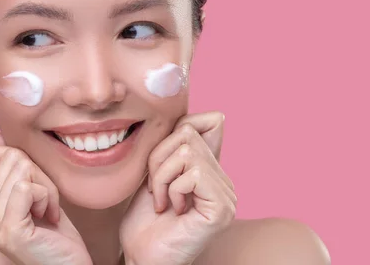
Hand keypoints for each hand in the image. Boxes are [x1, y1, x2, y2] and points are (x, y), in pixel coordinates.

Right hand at [0, 133, 92, 264]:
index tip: (31, 186)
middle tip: (43, 203)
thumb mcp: (31, 191)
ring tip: (46, 211)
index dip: (18, 159)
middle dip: (39, 175)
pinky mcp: (9, 230)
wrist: (68, 264)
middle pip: (11, 157)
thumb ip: (11, 166)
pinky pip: (28, 187)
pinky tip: (49, 218)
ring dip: (46, 188)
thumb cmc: (53, 230)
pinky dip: (47, 197)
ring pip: (23, 170)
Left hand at [119, 112, 235, 264]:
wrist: (142, 256)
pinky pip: (191, 174)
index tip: (160, 162)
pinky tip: (172, 211)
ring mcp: (226, 195)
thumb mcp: (155, 171)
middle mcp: (224, 180)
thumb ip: (173, 146)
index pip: (211, 120)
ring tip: (162, 201)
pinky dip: (171, 190)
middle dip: (158, 158)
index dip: (182, 127)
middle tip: (155, 189)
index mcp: (210, 169)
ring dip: (161, 177)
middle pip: (188, 133)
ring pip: (186, 152)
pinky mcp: (222, 208)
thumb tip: (188, 118)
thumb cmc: (145, 220)